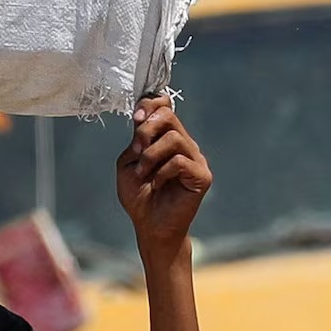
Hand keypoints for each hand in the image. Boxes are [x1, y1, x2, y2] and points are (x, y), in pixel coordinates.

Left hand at [116, 95, 211, 259]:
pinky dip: (162, 172)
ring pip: (174, 137)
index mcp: (167, 139)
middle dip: (146, 130)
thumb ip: (137, 138)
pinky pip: (180, 161)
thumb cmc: (139, 197)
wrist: (149, 226)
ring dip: (151, 155)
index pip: (165, 107)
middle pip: (169, 115)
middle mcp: (184, 145)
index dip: (150, 104)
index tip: (135, 118)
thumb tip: (144, 114)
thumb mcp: (129, 161)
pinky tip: (157, 185)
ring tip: (143, 174)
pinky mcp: (202, 176)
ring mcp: (195, 159)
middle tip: (136, 151)